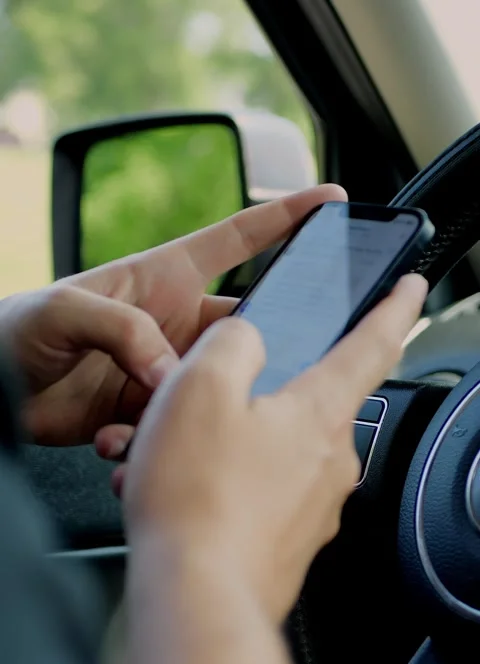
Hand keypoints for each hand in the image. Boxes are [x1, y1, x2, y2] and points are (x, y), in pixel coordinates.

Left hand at [0, 185, 345, 446]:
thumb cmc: (17, 327)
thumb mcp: (66, 308)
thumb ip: (123, 328)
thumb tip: (171, 372)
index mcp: (163, 278)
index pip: (237, 240)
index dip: (285, 218)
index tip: (330, 202)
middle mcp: (174, 323)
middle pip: (243, 328)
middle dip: (264, 345)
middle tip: (262, 366)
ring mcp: (165, 370)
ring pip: (217, 386)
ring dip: (202, 406)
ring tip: (160, 415)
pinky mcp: (150, 413)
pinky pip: (180, 427)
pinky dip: (161, 439)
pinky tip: (123, 439)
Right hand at [125, 273, 427, 622]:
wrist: (194, 597)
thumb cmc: (197, 500)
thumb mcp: (200, 386)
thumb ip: (233, 343)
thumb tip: (248, 341)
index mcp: (320, 415)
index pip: (374, 345)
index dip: (393, 308)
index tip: (410, 287)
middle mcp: (330, 463)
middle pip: (301, 404)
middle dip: (250, 397)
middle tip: (199, 403)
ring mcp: (312, 509)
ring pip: (266, 453)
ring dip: (220, 447)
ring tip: (167, 460)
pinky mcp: (287, 544)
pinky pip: (254, 497)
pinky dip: (218, 487)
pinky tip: (179, 495)